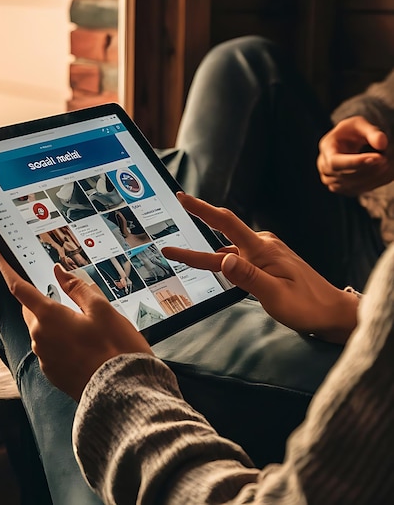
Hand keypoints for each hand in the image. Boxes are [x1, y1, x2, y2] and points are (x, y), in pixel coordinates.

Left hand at [0, 246, 152, 400]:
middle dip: (43, 299)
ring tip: (87, 325)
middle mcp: (39, 337)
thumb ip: (78, 287)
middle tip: (67, 296)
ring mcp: (44, 358)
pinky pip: (50, 349)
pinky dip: (61, 341)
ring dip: (56, 322)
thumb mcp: (102, 309)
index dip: (5, 266)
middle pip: (31, 309)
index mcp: (48, 317)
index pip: (18, 286)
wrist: (122, 393)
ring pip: (42, 329)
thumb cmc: (115, 349)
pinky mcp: (52, 374)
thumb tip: (60, 272)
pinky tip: (85, 345)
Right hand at [162, 193, 358, 343]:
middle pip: (223, 233)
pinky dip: (226, 261)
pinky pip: (240, 257)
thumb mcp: (274, 295)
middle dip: (197, 224)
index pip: (226, 223)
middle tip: (177, 218)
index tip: (182, 198)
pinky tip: (222, 270)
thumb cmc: (306, 306)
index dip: (201, 209)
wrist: (332, 312)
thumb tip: (223, 257)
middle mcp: (263, 244)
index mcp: (262, 249)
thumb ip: (247, 276)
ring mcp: (266, 252)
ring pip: (230, 248)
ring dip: (210, 252)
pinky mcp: (268, 261)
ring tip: (185, 256)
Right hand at [317, 116, 393, 194]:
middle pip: (345, 176)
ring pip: (352, 185)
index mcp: (326, 148)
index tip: (380, 157)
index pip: (335, 162)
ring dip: (373, 177)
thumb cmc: (353, 131)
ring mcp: (330, 179)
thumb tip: (382, 144)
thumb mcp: (361, 124)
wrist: (347, 141)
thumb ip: (372, 132)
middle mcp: (323, 166)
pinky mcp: (340, 187)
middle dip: (369, 169)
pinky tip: (383, 173)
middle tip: (387, 159)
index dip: (356, 162)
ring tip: (388, 164)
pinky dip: (373, 183)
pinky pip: (357, 190)